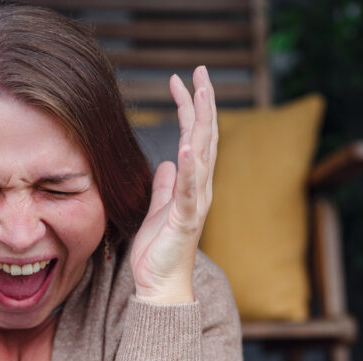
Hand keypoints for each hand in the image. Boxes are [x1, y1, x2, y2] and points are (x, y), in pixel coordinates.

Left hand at [129, 66, 217, 304]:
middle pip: (205, 137)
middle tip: (201, 71)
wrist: (160, 287)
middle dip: (203, 102)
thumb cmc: (159, 253)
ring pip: (203, 156)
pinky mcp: (185, 220)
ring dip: (203, 123)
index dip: (190, 107)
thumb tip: (166, 164)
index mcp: (192, 185)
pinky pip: (189, 190)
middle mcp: (200, 190)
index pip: (195, 137)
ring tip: (201, 94)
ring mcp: (195, 204)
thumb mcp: (157, 211)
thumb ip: (164, 187)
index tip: (183, 80)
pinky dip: (190, 167)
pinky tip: (188, 146)